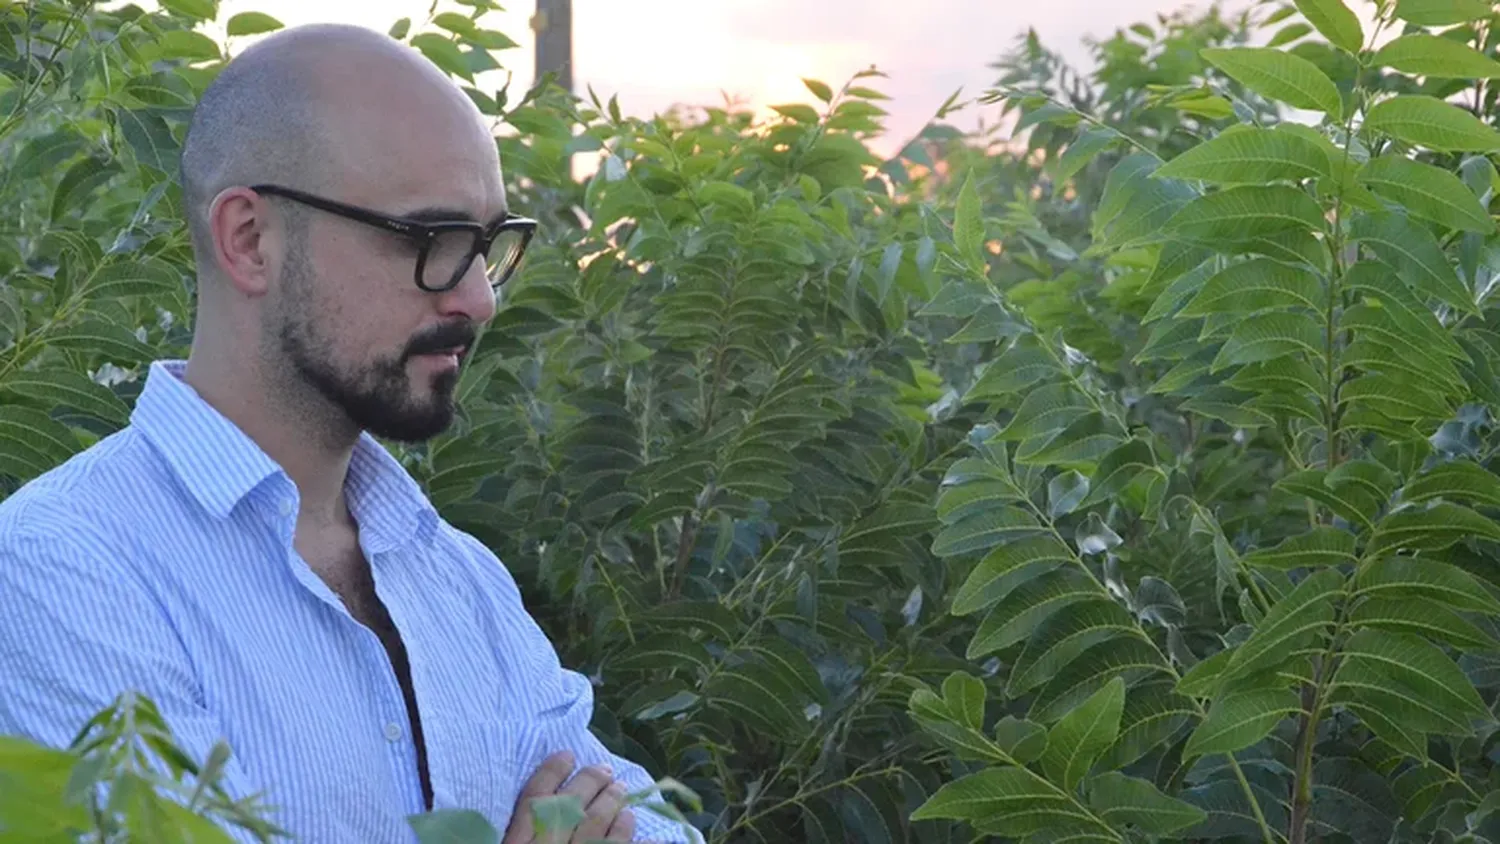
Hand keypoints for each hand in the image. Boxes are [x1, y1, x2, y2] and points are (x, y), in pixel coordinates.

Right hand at [504, 750, 636, 843]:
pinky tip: (631, 820)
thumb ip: (522, 827)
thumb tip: (540, 803)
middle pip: (569, 804)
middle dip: (590, 781)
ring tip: (621, 790)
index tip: (566, 754)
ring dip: (611, 802)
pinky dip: (626, 832)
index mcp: (517, 843)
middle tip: (605, 770)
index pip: (532, 799)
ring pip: (596, 822)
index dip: (550, 772)